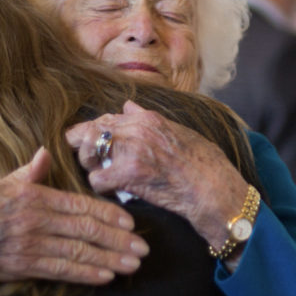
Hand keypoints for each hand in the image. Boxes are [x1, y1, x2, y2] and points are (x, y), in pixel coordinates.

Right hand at [0, 148, 148, 295]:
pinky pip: (59, 271)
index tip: (131, 222)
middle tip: (143, 248)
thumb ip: (29, 171)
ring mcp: (28, 246)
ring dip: (108, 259)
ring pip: (77, 252)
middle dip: (117, 240)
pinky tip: (105, 276)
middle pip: (85, 230)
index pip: (80, 205)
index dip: (109, 214)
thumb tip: (48, 151)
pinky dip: (84, 273)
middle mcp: (34, 221)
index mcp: (33, 196)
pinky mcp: (20, 267)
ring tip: (132, 264)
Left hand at [67, 101, 249, 249]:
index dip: (93, 132)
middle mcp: (136, 128)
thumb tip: (127, 105)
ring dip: (91, 166)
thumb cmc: (200, 162)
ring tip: (102, 175)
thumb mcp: (176, 130)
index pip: (105, 118)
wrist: (212, 187)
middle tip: (89, 162)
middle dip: (83, 147)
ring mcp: (132, 149)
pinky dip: (102, 187)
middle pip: (91, 130)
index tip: (93, 144)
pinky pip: (97, 179)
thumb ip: (147, 118)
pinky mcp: (129, 173)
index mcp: (147, 118)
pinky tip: (113, 191)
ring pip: (89, 152)